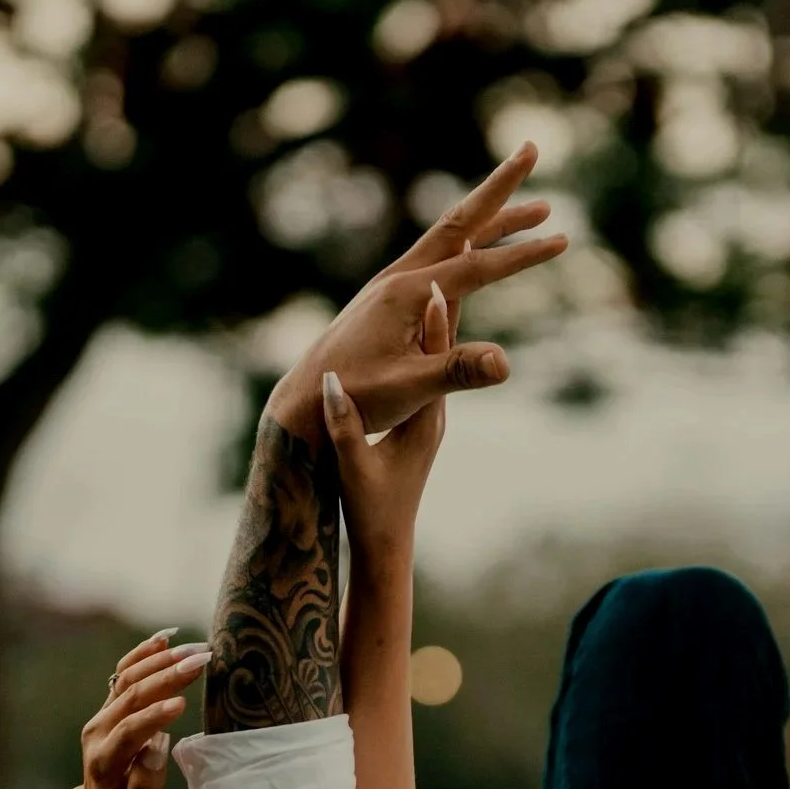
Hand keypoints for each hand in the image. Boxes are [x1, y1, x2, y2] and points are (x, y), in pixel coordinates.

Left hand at [76, 629, 209, 788]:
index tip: (183, 704)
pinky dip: (143, 654)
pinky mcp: (110, 707)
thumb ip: (145, 786)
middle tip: (201, 661)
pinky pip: (123, 674)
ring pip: (127, 679)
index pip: (129, 731)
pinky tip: (165, 639)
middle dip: (166, 677)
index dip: (154, 717)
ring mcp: (102, 716)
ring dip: (160, 661)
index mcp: (105, 761)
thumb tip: (155, 749)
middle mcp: (99, 732)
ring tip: (194, 649)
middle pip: (131, 696)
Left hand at [265, 141, 566, 441]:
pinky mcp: (390, 298)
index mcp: (407, 293)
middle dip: (499, 187)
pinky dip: (470, 241)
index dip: (523, 255)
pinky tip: (482, 244)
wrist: (306, 400)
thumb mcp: (410, 389)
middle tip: (531, 148)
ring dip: (493, 218)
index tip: (563, 241)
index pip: (477, 267)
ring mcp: (394, 285)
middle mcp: (400, 278)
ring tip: (537, 210)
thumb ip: (457, 371)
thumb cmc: (354, 396)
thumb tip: (506, 364)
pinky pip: (439, 257)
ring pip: (452, 238)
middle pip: (461, 221)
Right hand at [324, 282, 453, 564]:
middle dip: (448, 299)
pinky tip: (424, 316)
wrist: (388, 539)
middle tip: (456, 249)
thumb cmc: (371, 508)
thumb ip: (344, 429)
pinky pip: (427, 365)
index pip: (435, 358)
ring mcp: (432, 412)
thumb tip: (333, 389)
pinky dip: (426, 336)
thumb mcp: (353, 468)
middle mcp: (436, 410)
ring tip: (445, 267)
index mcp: (424, 418)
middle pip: (447, 345)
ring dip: (439, 311)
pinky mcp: (421, 416)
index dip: (434, 316)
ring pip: (439, 352)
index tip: (436, 275)